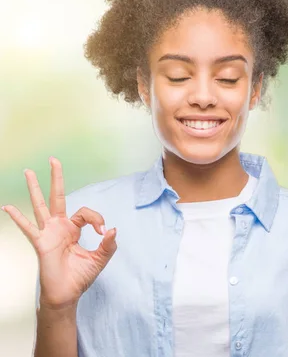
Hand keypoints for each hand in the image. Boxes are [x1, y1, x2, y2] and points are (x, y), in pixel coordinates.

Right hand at [2, 157, 116, 309]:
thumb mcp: (100, 258)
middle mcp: (59, 227)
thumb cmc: (81, 276)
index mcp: (73, 229)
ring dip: (35, 189)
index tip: (102, 232)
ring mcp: (48, 233)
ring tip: (28, 171)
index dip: (96, 219)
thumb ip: (108, 245)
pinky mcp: (41, 243)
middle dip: (56, 178)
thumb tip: (112, 229)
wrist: (67, 294)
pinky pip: (28, 228)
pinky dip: (18, 218)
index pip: (85, 212)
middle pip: (57, 197)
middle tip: (53, 159)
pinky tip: (7, 207)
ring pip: (40, 206)